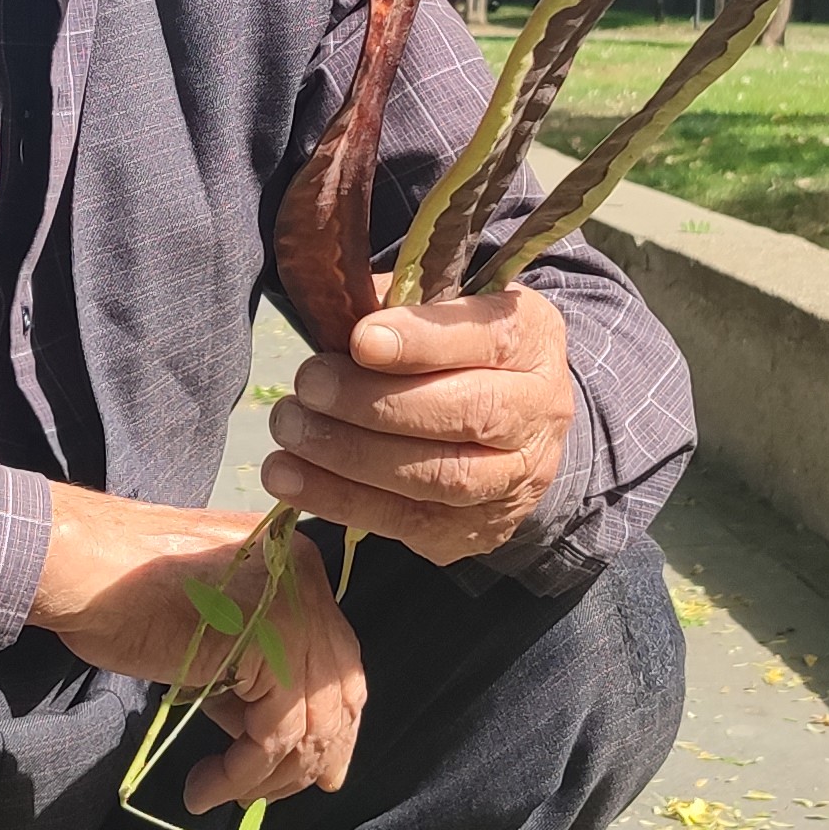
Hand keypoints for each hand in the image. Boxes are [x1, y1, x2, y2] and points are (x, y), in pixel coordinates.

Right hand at [26, 483, 364, 810]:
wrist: (83, 567)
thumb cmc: (123, 594)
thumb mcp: (208, 632)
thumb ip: (247, 671)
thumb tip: (267, 738)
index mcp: (295, 566)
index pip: (336, 659)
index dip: (331, 723)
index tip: (315, 769)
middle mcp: (306, 580)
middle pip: (339, 689)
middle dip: (316, 755)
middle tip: (275, 794)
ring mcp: (295, 607)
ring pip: (312, 721)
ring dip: (269, 775)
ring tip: (223, 794)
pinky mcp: (270, 642)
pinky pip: (275, 733)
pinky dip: (241, 773)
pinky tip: (206, 786)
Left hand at [259, 288, 571, 565]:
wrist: (513, 428)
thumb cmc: (460, 351)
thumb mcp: (447, 304)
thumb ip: (399, 301)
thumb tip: (331, 301)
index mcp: (532, 341)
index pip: (490, 338)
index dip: (424, 341)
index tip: (361, 339)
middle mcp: (538, 413)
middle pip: (468, 413)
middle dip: (377, 403)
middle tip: (309, 385)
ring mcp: (513, 480)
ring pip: (439, 476)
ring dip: (352, 454)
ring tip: (290, 429)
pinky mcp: (474, 529)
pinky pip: (406, 521)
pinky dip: (340, 499)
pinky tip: (290, 477)